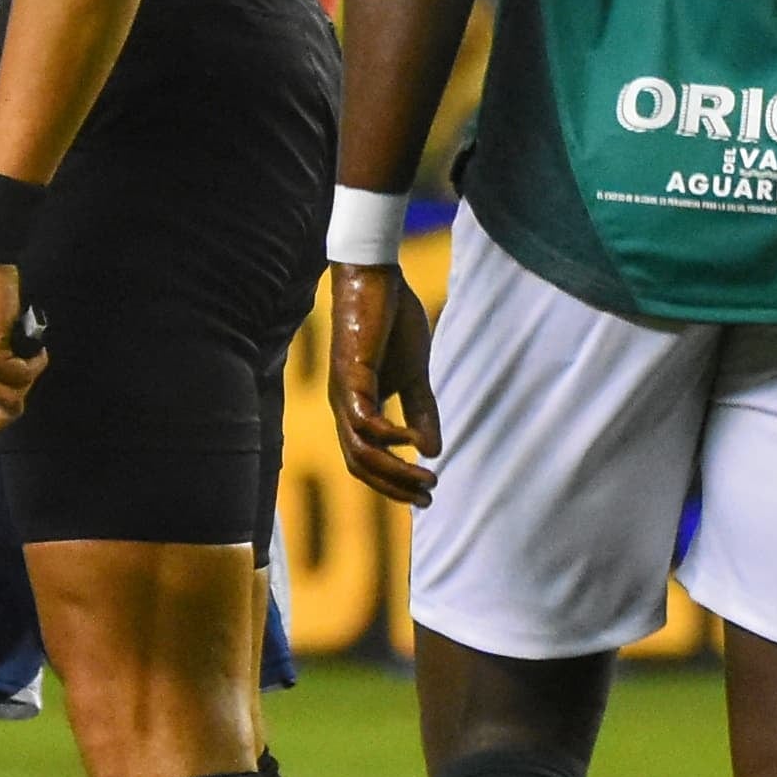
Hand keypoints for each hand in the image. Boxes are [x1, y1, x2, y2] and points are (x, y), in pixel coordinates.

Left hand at [327, 262, 438, 505]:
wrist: (378, 279)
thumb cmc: (393, 324)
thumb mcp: (415, 375)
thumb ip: (421, 411)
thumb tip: (432, 451)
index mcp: (356, 407)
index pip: (365, 461)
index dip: (392, 483)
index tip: (426, 497)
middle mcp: (344, 405)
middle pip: (360, 465)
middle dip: (395, 486)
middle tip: (428, 497)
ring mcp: (344, 391)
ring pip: (360, 449)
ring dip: (395, 469)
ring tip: (428, 477)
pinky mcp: (351, 373)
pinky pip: (363, 418)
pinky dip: (388, 436)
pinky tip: (414, 440)